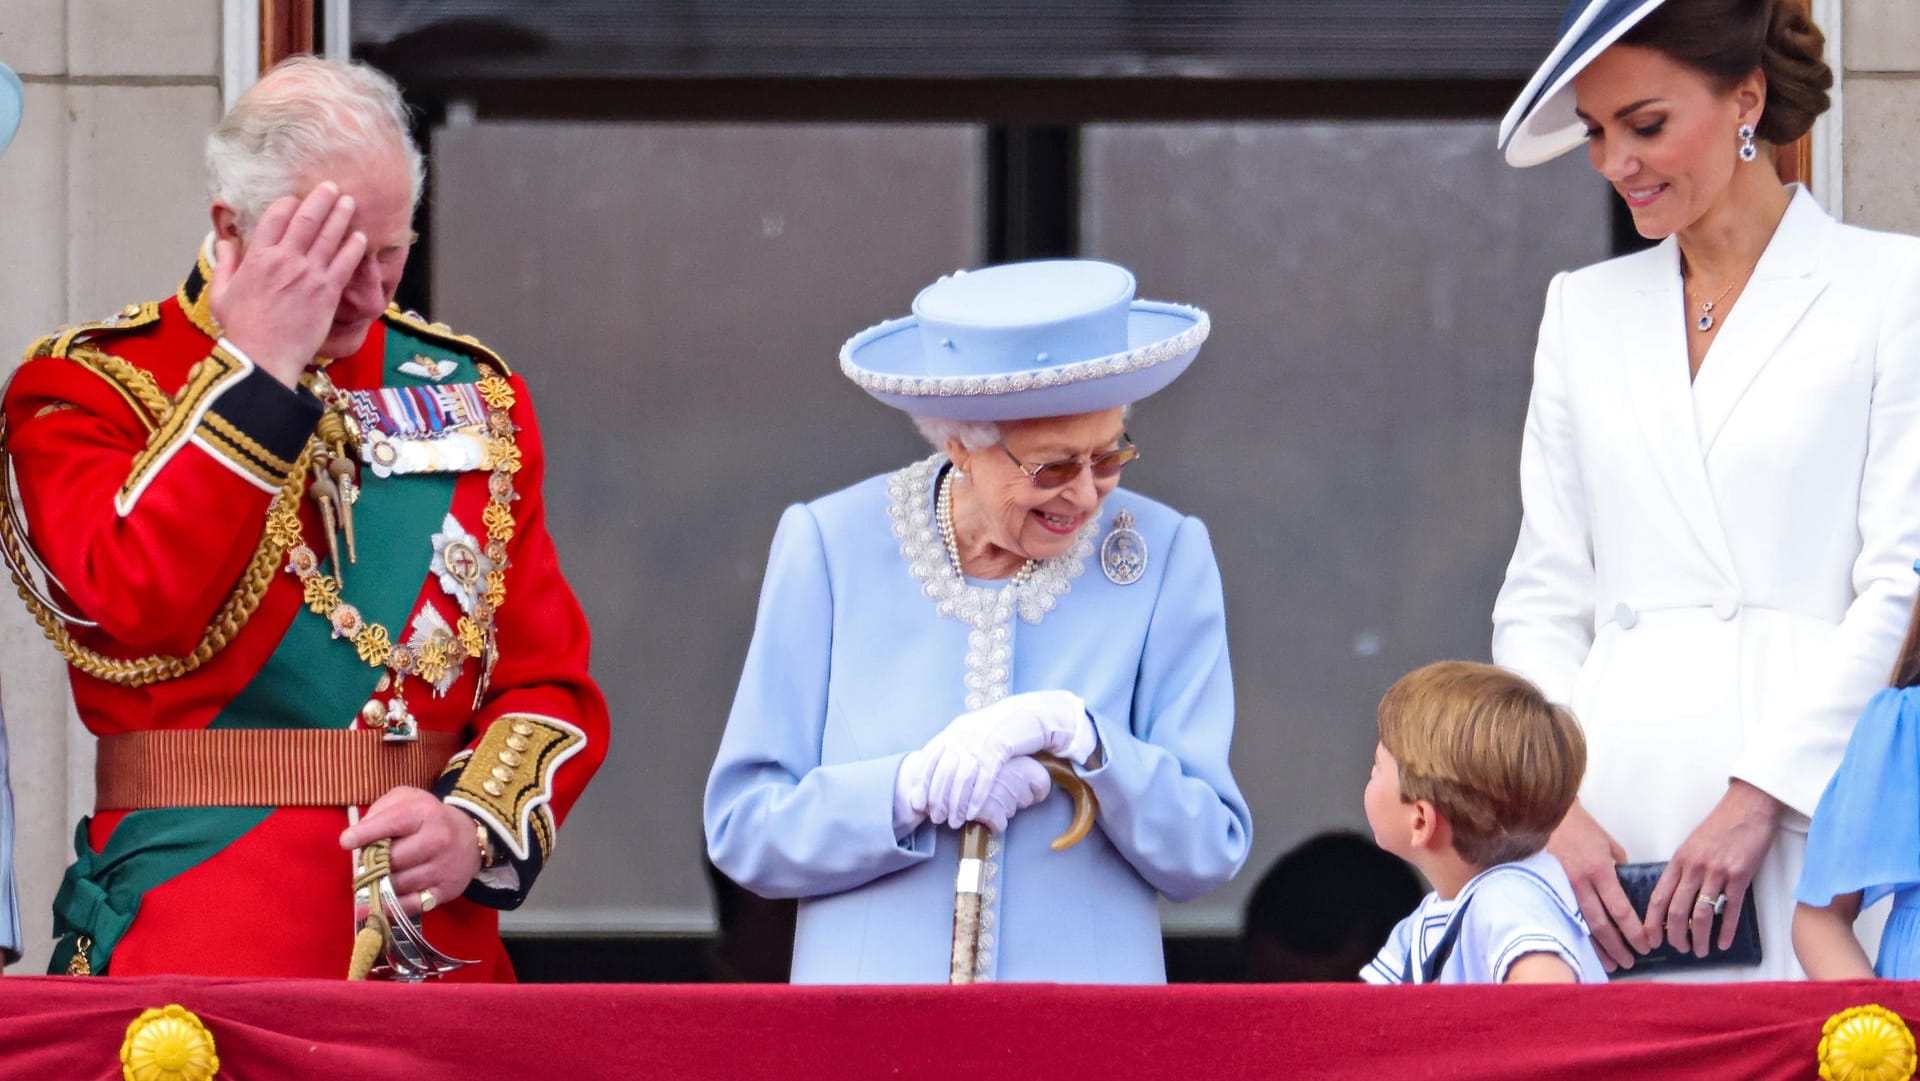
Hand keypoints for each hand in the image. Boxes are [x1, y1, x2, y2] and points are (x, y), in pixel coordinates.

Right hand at [209, 182, 368, 386]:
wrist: (264, 356)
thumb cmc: (242, 329)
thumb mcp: (222, 293)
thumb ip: (226, 263)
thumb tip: (224, 242)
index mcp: (257, 258)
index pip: (275, 218)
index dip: (289, 203)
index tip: (297, 198)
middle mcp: (285, 260)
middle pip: (306, 220)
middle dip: (321, 199)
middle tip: (333, 187)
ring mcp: (308, 274)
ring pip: (329, 236)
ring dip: (341, 216)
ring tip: (350, 202)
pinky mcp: (327, 291)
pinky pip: (345, 263)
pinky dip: (354, 247)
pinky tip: (361, 237)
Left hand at [339, 786, 482, 916]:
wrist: (471, 837)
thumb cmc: (428, 817)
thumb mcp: (407, 800)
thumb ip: (380, 810)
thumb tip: (356, 835)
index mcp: (424, 813)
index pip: (392, 823)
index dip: (365, 833)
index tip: (346, 841)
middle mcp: (437, 840)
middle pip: (391, 860)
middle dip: (371, 864)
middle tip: (363, 864)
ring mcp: (442, 867)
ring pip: (397, 884)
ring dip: (379, 884)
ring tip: (373, 879)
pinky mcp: (445, 891)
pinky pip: (409, 905)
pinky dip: (391, 905)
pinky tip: (380, 901)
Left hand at [912, 691, 1091, 826]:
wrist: (1027, 713)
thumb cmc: (999, 729)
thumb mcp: (972, 734)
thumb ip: (954, 748)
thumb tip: (937, 773)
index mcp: (954, 731)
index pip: (929, 759)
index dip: (922, 783)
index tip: (918, 803)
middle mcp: (963, 735)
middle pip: (943, 772)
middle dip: (938, 799)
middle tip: (936, 818)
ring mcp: (981, 742)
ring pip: (962, 778)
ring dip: (955, 803)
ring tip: (954, 821)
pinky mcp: (1000, 748)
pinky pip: (984, 777)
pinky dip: (976, 797)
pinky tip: (971, 813)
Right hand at [1548, 801, 1650, 970]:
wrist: (1548, 814)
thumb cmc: (1582, 827)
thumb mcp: (1609, 845)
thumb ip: (1619, 869)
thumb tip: (1626, 888)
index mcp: (1599, 870)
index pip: (1620, 910)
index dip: (1634, 931)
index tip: (1646, 944)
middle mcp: (1580, 882)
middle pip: (1601, 924)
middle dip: (1618, 946)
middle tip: (1631, 962)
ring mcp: (1562, 887)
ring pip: (1582, 925)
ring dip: (1598, 948)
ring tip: (1612, 963)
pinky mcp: (1550, 888)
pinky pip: (1567, 917)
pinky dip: (1579, 935)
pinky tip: (1587, 947)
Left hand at [1646, 779, 1782, 956]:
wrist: (1747, 807)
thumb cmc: (1720, 826)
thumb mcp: (1692, 845)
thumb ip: (1683, 869)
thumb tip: (1675, 896)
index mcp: (1679, 860)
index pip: (1658, 897)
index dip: (1652, 921)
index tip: (1649, 938)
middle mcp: (1694, 868)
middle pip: (1677, 910)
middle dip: (1675, 934)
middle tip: (1678, 949)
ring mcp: (1717, 872)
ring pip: (1702, 913)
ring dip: (1699, 937)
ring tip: (1700, 951)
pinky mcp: (1740, 876)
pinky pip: (1731, 909)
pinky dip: (1726, 930)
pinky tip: (1723, 943)